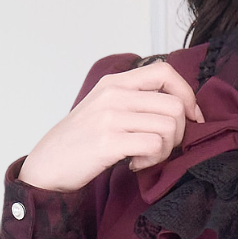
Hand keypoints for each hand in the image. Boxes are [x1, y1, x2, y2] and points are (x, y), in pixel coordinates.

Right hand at [19, 59, 203, 192]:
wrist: (46, 167)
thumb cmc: (78, 143)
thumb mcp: (103, 109)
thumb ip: (133, 101)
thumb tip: (178, 108)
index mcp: (114, 83)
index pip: (165, 71)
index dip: (187, 94)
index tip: (191, 117)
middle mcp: (114, 95)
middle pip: (174, 104)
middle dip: (180, 132)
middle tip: (162, 147)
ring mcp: (110, 117)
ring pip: (169, 126)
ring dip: (165, 149)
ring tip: (145, 157)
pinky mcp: (108, 141)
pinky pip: (154, 145)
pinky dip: (152, 160)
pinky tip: (135, 164)